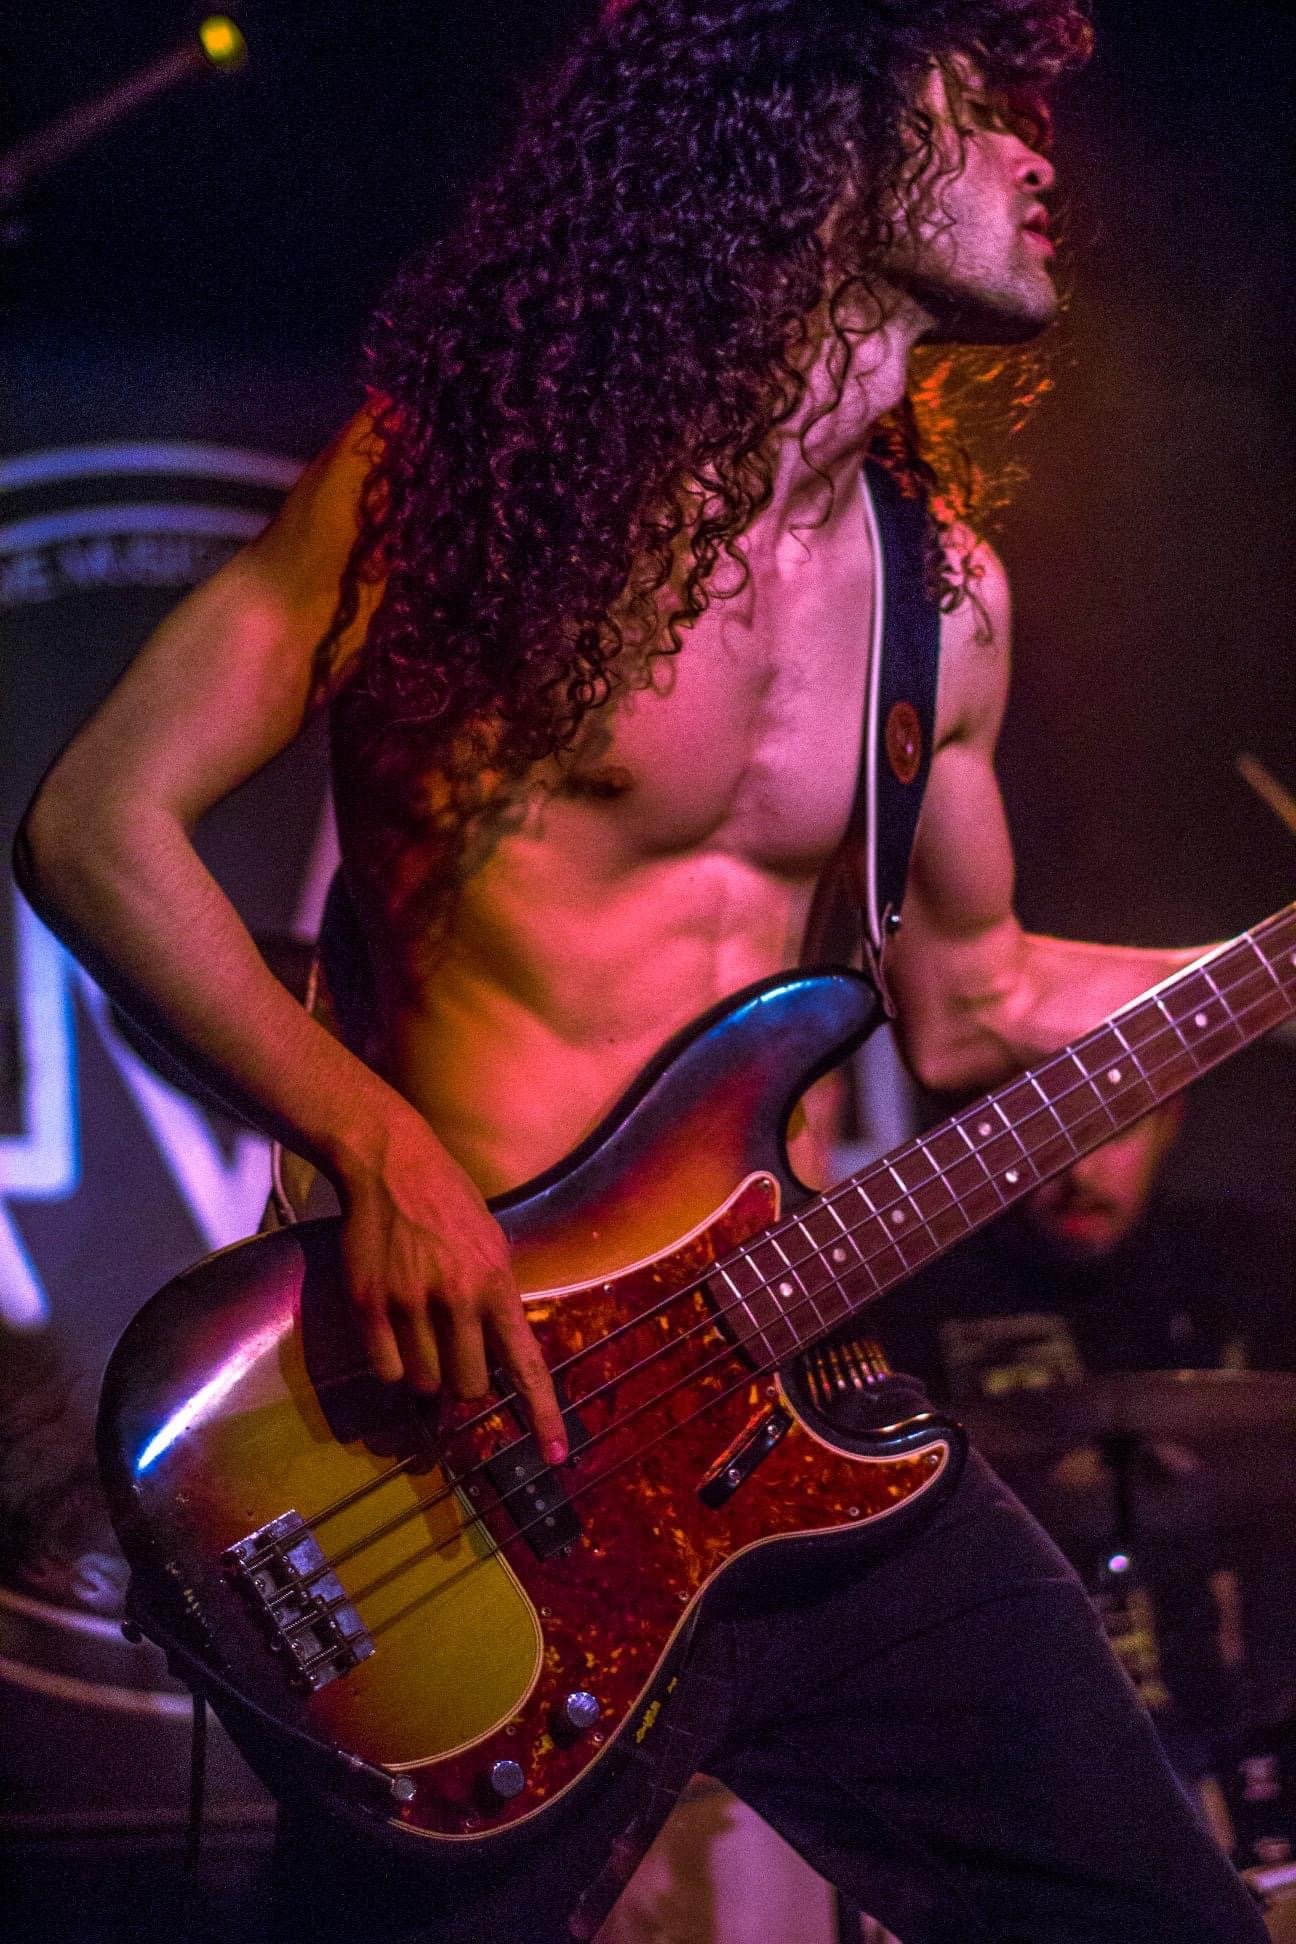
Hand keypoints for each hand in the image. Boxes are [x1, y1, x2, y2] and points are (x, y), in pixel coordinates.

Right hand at [333, 1111, 567, 1463]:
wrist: (391, 1165)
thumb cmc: (449, 1205)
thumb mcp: (493, 1245)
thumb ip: (498, 1298)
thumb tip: (503, 1353)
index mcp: (498, 1285)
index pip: (527, 1365)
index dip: (542, 1416)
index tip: (556, 1458)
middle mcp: (458, 1299)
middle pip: (469, 1388)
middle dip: (464, 1384)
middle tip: (454, 1354)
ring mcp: (411, 1303)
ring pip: (426, 1384)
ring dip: (426, 1375)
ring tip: (420, 1334)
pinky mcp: (370, 1305)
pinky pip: (387, 1370)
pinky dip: (392, 1365)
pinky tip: (393, 1331)